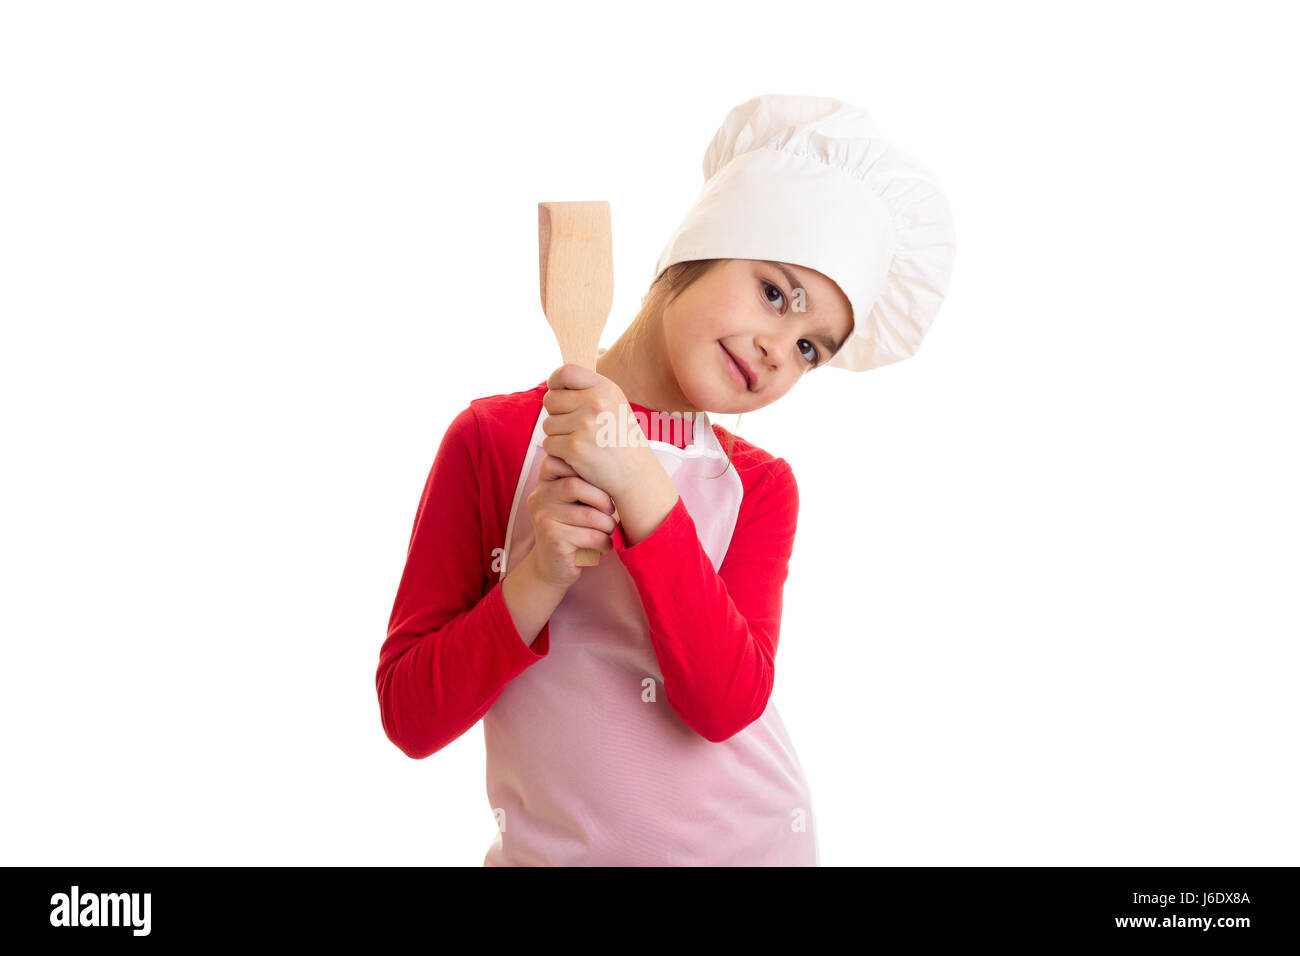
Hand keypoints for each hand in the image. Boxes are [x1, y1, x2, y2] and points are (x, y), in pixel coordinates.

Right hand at [526, 451, 618, 589]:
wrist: (553, 568)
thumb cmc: (573, 529)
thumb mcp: (574, 501)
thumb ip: (583, 481)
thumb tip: (616, 463)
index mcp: (544, 483)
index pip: (560, 460)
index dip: (585, 470)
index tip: (600, 485)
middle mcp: (539, 498)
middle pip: (575, 485)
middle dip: (602, 499)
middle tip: (610, 510)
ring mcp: (543, 519)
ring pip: (590, 515)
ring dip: (608, 526)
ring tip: (608, 532)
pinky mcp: (554, 540)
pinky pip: (592, 536)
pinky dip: (605, 543)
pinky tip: (603, 547)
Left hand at [542, 364, 657, 500]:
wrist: (636, 473)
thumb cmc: (621, 439)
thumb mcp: (613, 404)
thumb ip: (587, 390)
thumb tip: (554, 383)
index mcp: (605, 388)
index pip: (565, 372)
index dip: (555, 383)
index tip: (558, 394)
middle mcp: (595, 403)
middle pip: (550, 400)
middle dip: (556, 415)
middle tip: (574, 427)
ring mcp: (584, 425)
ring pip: (547, 424)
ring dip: (557, 436)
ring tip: (580, 443)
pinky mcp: (574, 447)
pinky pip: (549, 444)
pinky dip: (558, 452)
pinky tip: (577, 456)